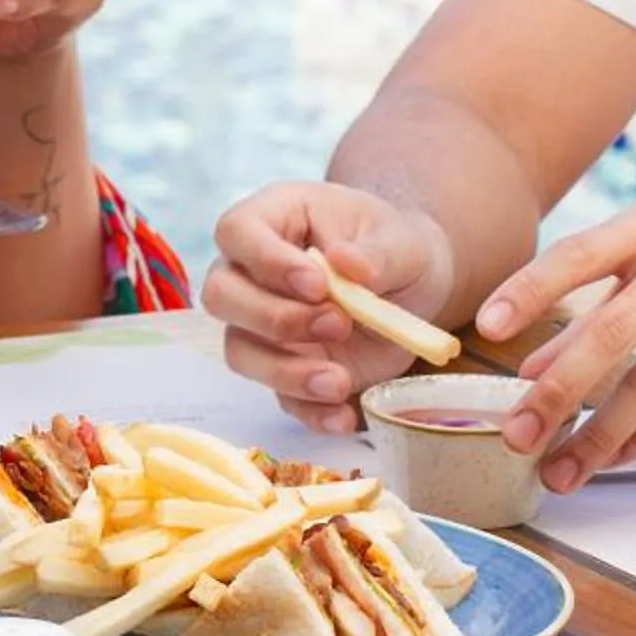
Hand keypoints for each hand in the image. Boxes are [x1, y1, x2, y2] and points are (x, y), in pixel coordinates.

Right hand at [202, 182, 454, 433]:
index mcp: (272, 219)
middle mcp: (251, 272)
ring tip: (341, 381)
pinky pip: (279, 396)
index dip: (266, 261)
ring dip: (286, 371)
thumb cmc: (395, 247)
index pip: (237, 232)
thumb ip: (376, 252)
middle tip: (337, 324)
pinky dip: (309, 410)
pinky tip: (344, 415)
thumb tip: (345, 263)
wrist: (414, 287)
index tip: (318, 284)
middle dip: (273, 318)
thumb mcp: (401, 240)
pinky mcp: (284, 368)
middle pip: (221, 295)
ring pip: (239, 351)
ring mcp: (261, 325)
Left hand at [476, 175, 635, 489]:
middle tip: (516, 434)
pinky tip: (613, 455)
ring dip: (601, 435)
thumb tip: (530, 365)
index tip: (486, 327)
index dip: (530, 290)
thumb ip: (590, 296)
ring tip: (558, 469)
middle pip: (613, 333)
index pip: (578, 255)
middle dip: (559, 390)